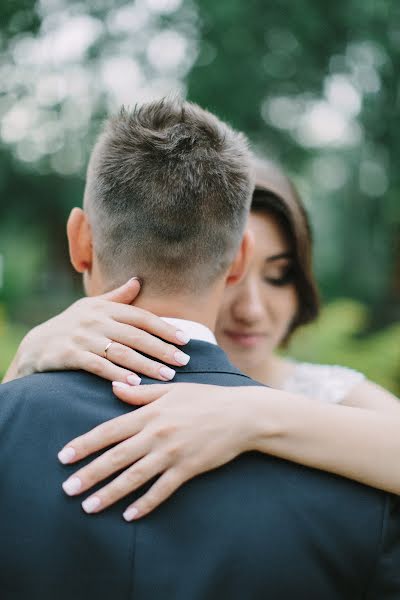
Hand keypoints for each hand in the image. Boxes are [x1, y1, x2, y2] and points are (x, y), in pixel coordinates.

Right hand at [8, 278, 190, 382]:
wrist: (36, 345)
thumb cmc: (71, 325)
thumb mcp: (92, 307)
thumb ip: (117, 298)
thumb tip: (137, 280)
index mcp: (105, 308)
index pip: (141, 317)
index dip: (164, 328)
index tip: (185, 340)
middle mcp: (96, 321)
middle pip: (136, 336)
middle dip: (162, 349)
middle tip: (184, 362)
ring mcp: (83, 338)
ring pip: (121, 352)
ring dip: (146, 365)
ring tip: (166, 376)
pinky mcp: (70, 355)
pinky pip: (98, 365)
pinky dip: (117, 374)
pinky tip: (134, 383)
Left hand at [58, 383, 255, 519]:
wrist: (240, 414)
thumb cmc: (206, 398)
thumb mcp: (172, 390)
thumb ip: (141, 393)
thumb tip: (114, 388)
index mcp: (150, 413)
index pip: (110, 431)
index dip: (85, 444)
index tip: (64, 457)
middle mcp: (156, 434)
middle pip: (116, 457)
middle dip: (89, 474)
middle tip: (67, 489)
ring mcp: (172, 453)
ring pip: (134, 477)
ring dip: (110, 493)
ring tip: (88, 507)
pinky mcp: (188, 469)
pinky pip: (162, 490)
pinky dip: (145, 504)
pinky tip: (129, 516)